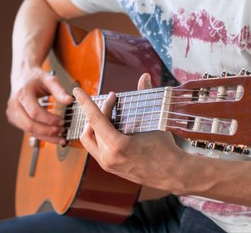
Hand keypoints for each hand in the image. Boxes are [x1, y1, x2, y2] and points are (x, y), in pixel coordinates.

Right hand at [6, 67, 73, 143]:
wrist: (23, 75)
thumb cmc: (36, 77)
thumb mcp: (50, 79)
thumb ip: (60, 91)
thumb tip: (70, 101)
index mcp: (22, 94)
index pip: (35, 112)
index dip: (49, 120)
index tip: (62, 122)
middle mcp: (14, 105)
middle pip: (29, 124)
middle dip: (47, 131)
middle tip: (62, 131)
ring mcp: (12, 113)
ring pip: (28, 130)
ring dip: (45, 136)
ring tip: (60, 137)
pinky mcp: (14, 119)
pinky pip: (28, 130)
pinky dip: (41, 135)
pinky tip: (53, 136)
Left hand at [73, 73, 187, 191]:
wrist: (172, 174)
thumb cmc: (166, 149)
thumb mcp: (155, 122)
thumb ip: (146, 96)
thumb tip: (144, 77)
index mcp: (118, 146)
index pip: (95, 119)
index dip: (85, 102)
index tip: (77, 90)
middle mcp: (108, 157)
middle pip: (93, 127)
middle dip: (101, 110)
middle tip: (113, 100)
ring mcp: (107, 165)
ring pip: (90, 139)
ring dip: (95, 124)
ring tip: (108, 113)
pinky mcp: (109, 168)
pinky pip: (95, 148)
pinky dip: (98, 135)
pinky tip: (109, 127)